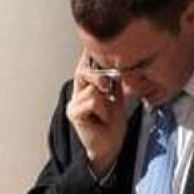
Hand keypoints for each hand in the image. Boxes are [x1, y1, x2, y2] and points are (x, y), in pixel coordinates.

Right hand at [67, 52, 127, 177]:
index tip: (94, 45)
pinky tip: (102, 120)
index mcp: (86, 89)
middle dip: (99, 73)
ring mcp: (74, 103)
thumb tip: (120, 66)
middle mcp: (77, 94)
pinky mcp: (74, 113)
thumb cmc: (111, 127)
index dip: (91, 56)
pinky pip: (93, 101)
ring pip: (94, 88)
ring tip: (107, 115)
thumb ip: (115, 84)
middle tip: (109, 86)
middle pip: (84, 71)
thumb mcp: (117, 100)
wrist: (108, 149)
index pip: (86, 67)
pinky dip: (104, 110)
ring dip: (107, 101)